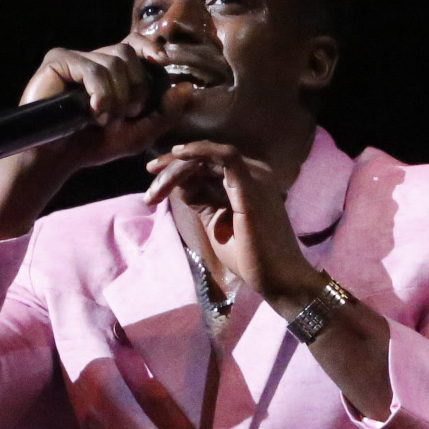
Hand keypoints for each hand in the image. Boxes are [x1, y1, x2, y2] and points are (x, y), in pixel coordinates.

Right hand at [0, 41, 170, 242]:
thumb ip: (166, 112)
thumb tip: (189, 88)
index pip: (136, 44)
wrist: (57, 158)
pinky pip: (91, 67)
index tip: (162, 60)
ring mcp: (74, 58)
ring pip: (113, 61)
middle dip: (135, 88)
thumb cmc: (94, 144)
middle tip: (125, 115)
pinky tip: (93, 112)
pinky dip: (100, 92)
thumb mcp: (139, 133)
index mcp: (113, 70)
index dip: (150, 47)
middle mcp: (94, 59)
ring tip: (103, 119)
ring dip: (117, 96)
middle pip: (128, 54)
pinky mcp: (57, 61)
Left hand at [143, 141, 314, 309]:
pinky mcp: (251, 185)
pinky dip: (199, 151)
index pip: (209, 164)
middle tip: (150, 187)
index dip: (179, 166)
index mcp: (249, 180)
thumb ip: (202, 200)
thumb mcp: (217, 222)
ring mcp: (255, 176)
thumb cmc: (250, 256)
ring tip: (156, 189)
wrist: (278, 278)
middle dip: (171, 168)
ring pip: (208, 156)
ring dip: (176, 167)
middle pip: (205, 158)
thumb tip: (179, 184)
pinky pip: (224, 156)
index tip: (154, 177)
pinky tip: (178, 154)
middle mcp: (255, 172)